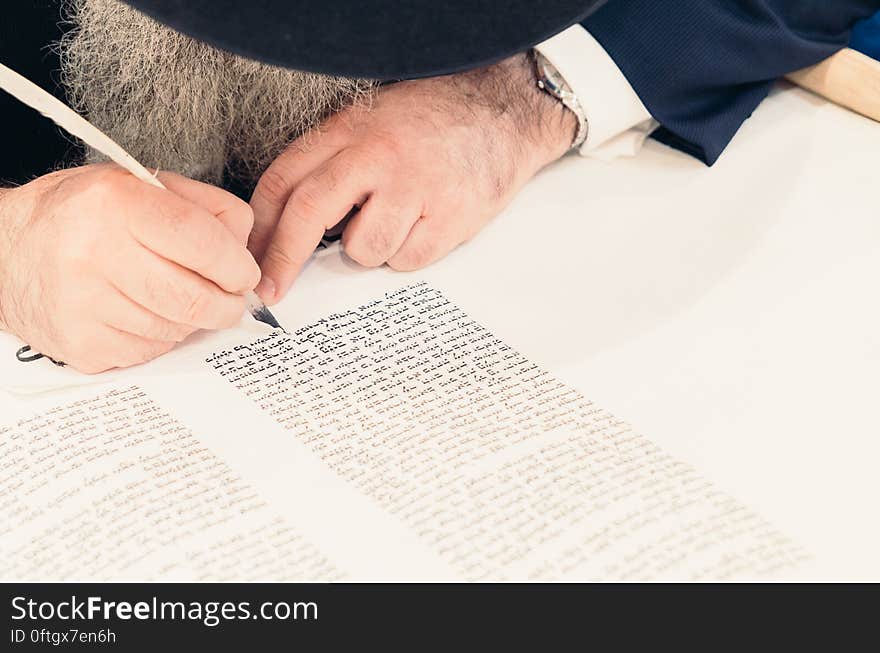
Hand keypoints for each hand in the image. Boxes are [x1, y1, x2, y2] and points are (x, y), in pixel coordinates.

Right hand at [0, 164, 260, 372]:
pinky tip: (142, 313)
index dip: (237, 266)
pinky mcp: (81, 344)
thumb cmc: (84, 216)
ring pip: (177, 328)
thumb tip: (245, 248)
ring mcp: (84, 305)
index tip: (244, 274)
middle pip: (196, 298)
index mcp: (116, 204)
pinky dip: (161, 336)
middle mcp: (95, 253)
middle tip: (230, 298)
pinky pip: (151, 351)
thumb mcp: (141, 186)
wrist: (6, 252)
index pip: (204, 243)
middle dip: (227, 303)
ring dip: (192, 319)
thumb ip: (204, 207)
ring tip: (175, 297)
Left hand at [249, 53, 576, 303]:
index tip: (252, 261)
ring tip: (397, 220)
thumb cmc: (433, 121)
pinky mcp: (451, 215)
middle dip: (283, 260)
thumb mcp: (370, 123)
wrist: (504, 111)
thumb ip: (331, 164)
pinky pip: (408, 260)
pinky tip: (425, 224)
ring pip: (362, 249)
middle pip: (308, 213)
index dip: (260, 229)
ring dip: (370, 248)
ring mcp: (415, 186)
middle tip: (272, 292)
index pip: (285, 180)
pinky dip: (409, 253)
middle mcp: (377, 155)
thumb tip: (286, 228)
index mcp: (350, 130)